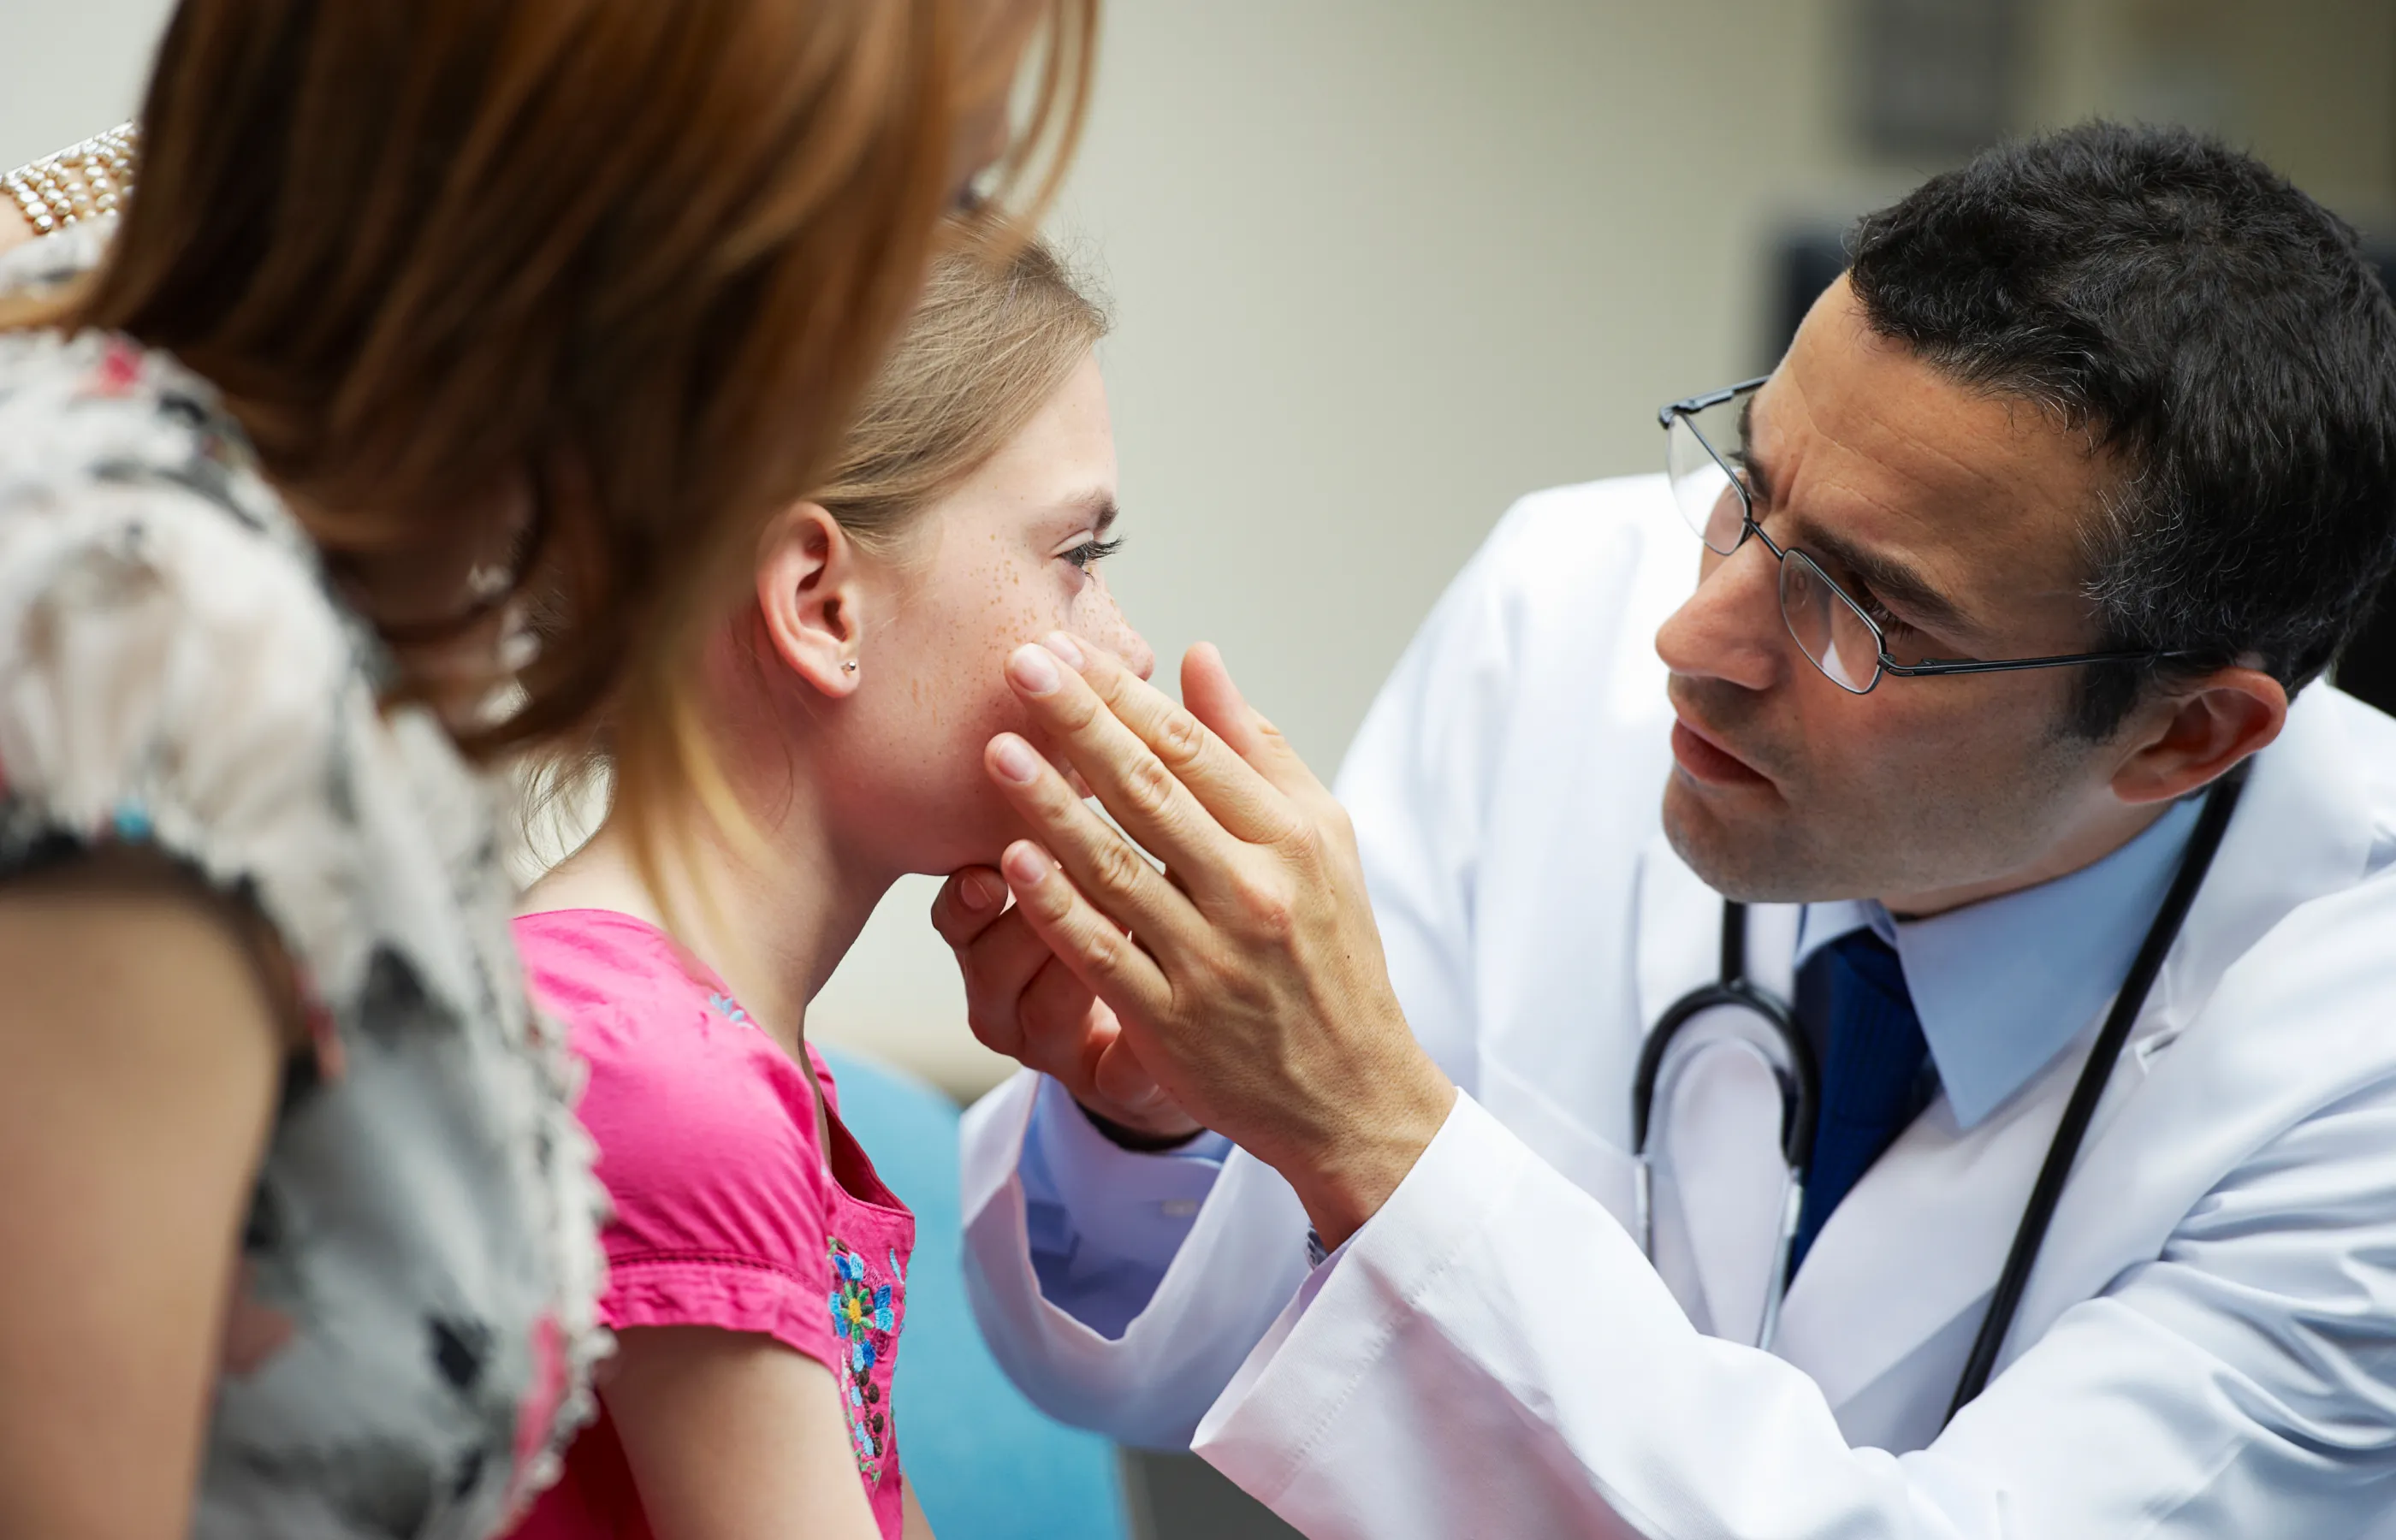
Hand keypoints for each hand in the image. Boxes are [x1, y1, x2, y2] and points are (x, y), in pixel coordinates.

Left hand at [979, 635, 1455, 1247]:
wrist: (1352, 1092)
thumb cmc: (1330, 950)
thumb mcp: (1322, 840)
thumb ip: (1256, 747)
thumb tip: (1199, 656)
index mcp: (1291, 837)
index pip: (1194, 748)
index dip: (1122, 696)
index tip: (1065, 649)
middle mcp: (1253, 892)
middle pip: (1150, 791)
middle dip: (1078, 723)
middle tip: (1019, 665)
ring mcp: (1210, 959)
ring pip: (1116, 868)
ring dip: (1051, 805)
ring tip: (997, 751)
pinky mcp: (1171, 1022)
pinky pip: (1102, 953)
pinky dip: (1056, 907)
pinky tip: (1012, 862)